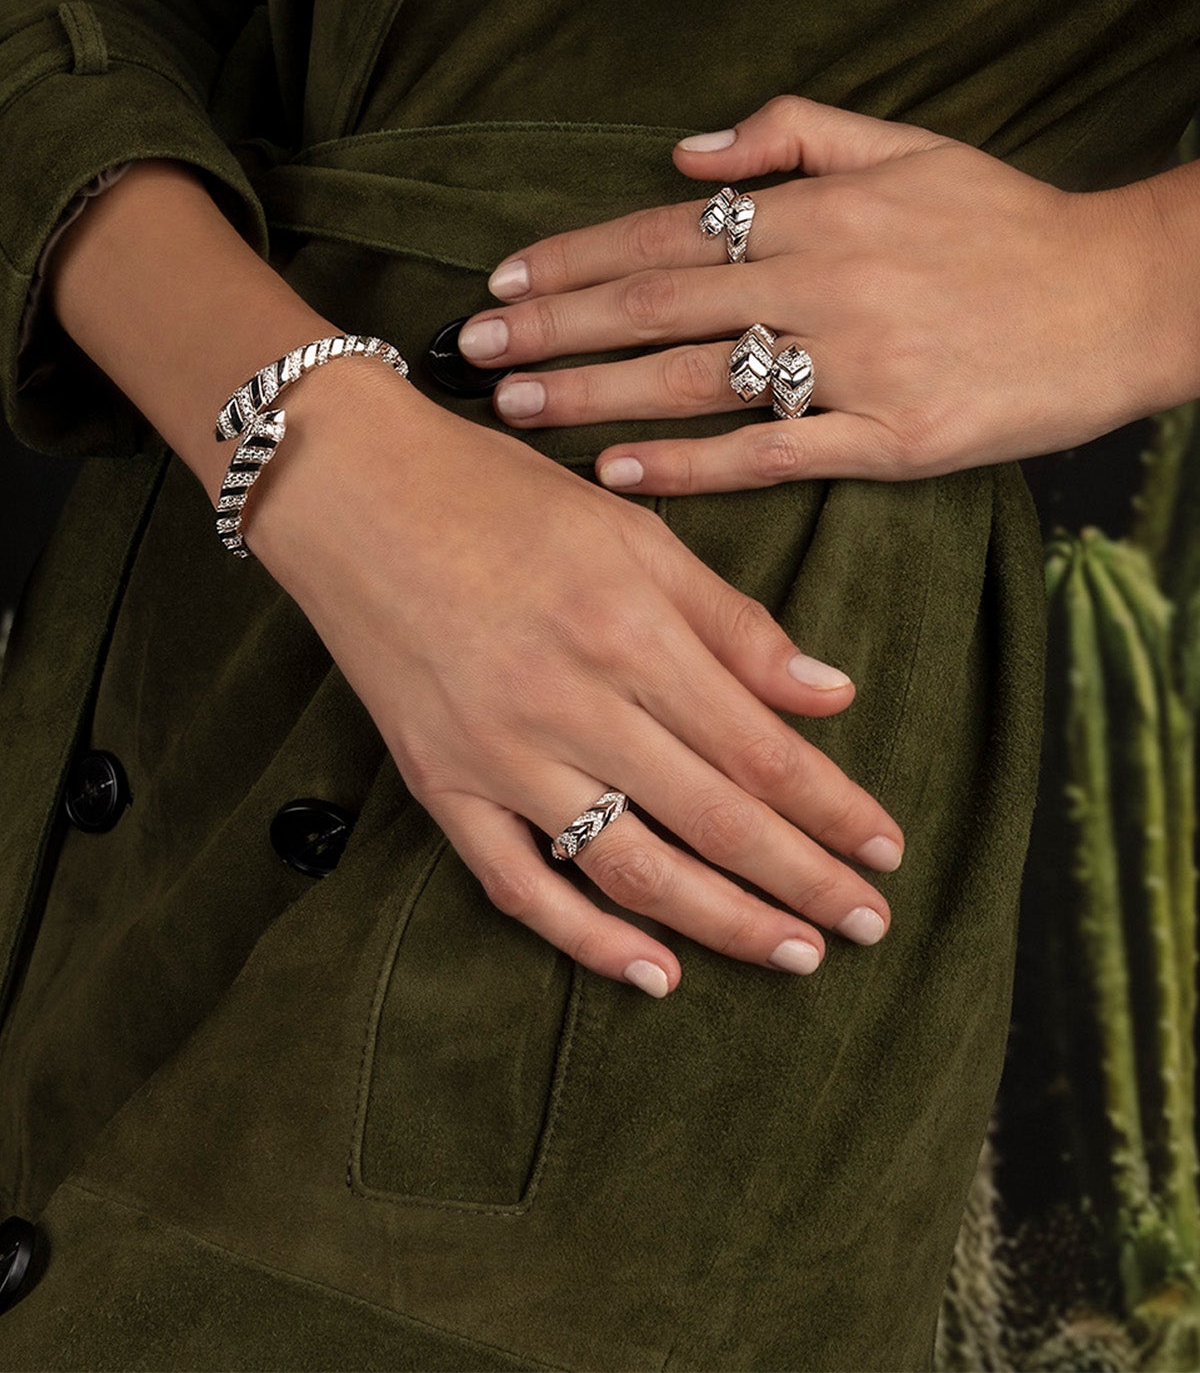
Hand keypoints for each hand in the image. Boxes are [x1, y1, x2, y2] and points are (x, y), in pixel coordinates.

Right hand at [244, 356, 904, 997]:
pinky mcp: (442, 784)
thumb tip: (830, 693)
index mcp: (630, 629)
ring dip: (723, 922)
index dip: (833, 808)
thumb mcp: (634, 532)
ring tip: (794, 953)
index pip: (759, 747)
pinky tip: (655, 971)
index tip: (887, 849)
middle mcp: (571, 701)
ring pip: (632, 866)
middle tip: (868, 926)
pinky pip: (521, 884)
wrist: (352, 491)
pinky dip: (589, 938)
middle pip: (714, 818)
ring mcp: (500, 754)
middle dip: (804, 881)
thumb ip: (731, 621)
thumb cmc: (501, 495)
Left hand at [456, 93, 1162, 494]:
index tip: (503, 278)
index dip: (575, 256)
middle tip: (473, 348)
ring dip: (597, 392)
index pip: (666, 231)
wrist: (1122, 297)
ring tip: (519, 405)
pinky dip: (690, 463)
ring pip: (698, 377)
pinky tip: (619, 471)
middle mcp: (825, 279)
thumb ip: (792, 134)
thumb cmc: (1007, 222)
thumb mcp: (907, 145)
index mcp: (820, 210)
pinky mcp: (891, 436)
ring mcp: (856, 362)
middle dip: (554, 326)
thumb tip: (683, 153)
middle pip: (659, 302)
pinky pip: (771, 451)